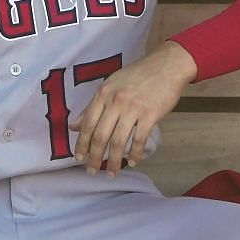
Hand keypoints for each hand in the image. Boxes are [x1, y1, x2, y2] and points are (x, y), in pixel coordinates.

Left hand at [69, 42, 198, 174]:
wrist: (166, 65)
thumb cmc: (137, 76)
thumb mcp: (110, 86)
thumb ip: (92, 107)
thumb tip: (73, 126)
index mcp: (103, 94)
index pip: (87, 124)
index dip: (81, 143)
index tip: (78, 158)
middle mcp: (115, 102)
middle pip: (100, 136)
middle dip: (94, 156)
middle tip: (91, 171)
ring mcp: (133, 108)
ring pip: (118, 141)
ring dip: (113, 160)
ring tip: (111, 173)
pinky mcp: (150, 114)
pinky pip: (139, 139)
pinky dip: (135, 153)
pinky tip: (133, 162)